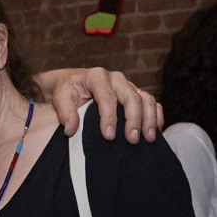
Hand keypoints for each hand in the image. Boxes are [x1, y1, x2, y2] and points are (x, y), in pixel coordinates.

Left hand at [44, 67, 162, 142]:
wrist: (72, 82)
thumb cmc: (67, 90)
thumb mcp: (60, 97)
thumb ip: (65, 112)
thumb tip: (71, 130)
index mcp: (97, 76)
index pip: (106, 97)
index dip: (109, 117)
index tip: (109, 136)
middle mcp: (116, 79)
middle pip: (132, 97)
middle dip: (134, 119)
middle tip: (132, 140)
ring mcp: (128, 86)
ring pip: (146, 99)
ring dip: (149, 119)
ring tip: (148, 138)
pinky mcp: (135, 93)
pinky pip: (152, 102)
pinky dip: (156, 116)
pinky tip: (155, 131)